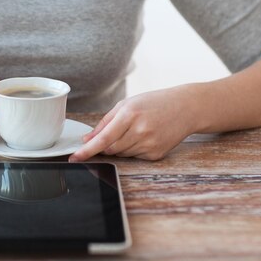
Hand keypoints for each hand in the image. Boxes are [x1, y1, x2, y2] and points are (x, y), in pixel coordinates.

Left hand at [69, 86, 197, 161]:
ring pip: (121, 154)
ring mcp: (150, 144)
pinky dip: (133, 149)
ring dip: (120, 146)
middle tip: (116, 132)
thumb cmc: (153, 103)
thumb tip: (87, 139)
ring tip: (135, 130)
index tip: (74, 157)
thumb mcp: (126, 104)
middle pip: (110, 149)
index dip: (87, 150)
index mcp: (130, 114)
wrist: (186, 108)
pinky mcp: (156, 154)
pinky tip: (145, 136)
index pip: (103, 138)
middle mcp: (140, 131)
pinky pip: (134, 157)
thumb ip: (105, 122)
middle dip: (105, 145)